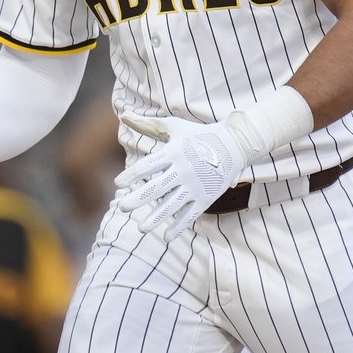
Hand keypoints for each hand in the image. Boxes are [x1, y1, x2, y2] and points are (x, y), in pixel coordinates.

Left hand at [114, 115, 244, 238]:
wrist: (235, 144)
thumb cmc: (199, 134)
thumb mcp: (173, 127)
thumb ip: (147, 125)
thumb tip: (123, 115)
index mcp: (173, 153)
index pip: (148, 165)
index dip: (132, 174)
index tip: (117, 182)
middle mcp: (183, 170)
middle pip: (157, 187)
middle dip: (139, 198)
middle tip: (122, 206)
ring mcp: (195, 185)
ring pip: (173, 205)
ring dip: (157, 217)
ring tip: (141, 228)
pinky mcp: (206, 197)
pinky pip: (191, 214)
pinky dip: (179, 226)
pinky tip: (166, 236)